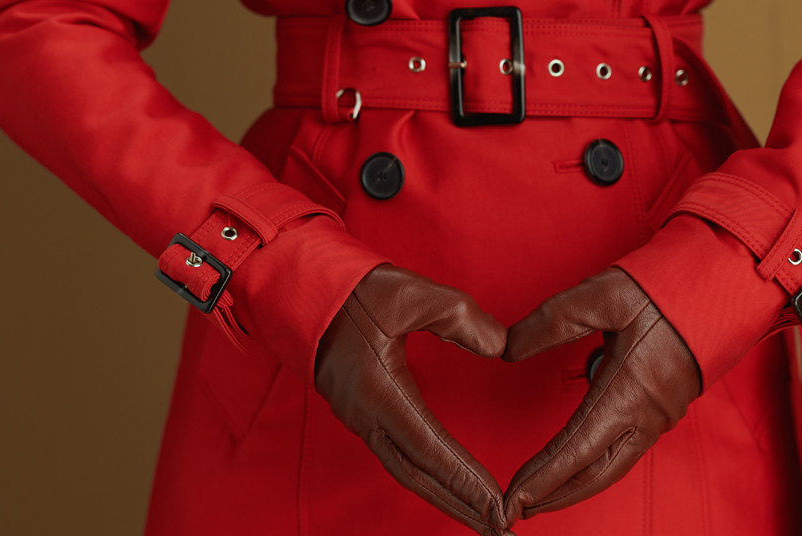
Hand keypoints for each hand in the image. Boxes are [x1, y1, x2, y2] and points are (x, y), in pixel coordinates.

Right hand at [315, 265, 510, 534]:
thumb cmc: (353, 290)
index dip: (465, 481)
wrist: (300, 289)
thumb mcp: (412, 292)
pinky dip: (427, 478)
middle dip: (461, 506)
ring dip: (445, 497)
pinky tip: (448, 486)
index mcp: (379, 392)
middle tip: (501, 530)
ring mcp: (360, 417)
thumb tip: (499, 347)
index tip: (498, 505)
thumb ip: (460, 317)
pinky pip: (398, 457)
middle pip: (418, 476)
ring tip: (482, 519)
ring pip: (407, 471)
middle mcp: (367, 415)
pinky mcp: (362, 412)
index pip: (430, 449)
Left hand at [501, 268, 701, 524]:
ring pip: (613, 466)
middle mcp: (648, 414)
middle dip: (554, 495)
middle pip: (595, 474)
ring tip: (540, 496)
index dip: (541, 478)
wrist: (728, 283)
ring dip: (575, 485)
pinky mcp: (665, 408)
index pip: (576, 450)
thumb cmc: (670, 287)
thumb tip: (507, 348)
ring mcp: (661, 415)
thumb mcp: (602, 295)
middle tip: (516, 510)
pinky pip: (626, 450)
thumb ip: (550, 322)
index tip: (512, 499)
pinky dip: (596, 466)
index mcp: (631, 391)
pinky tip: (578, 464)